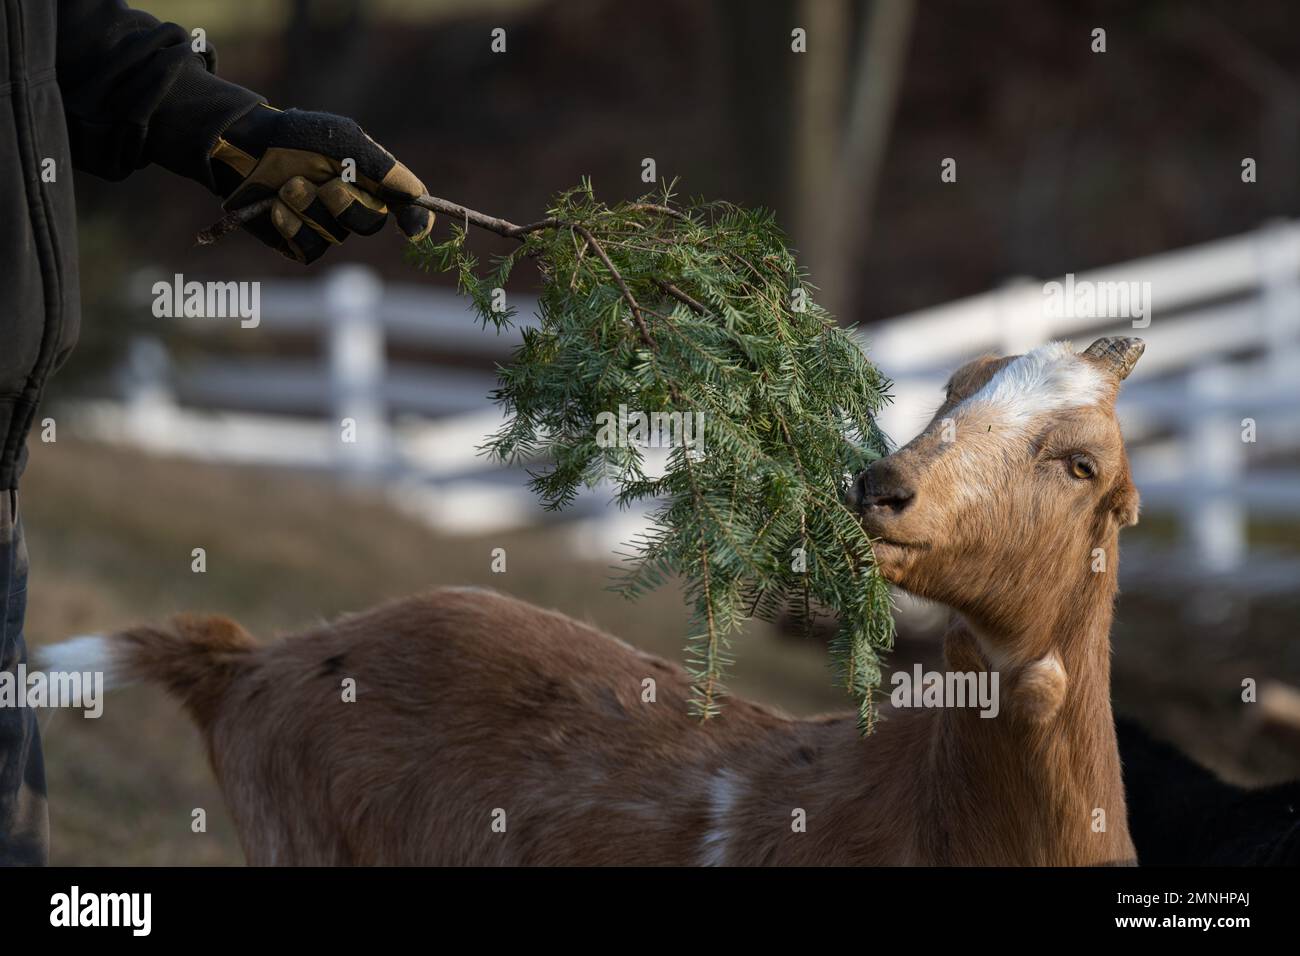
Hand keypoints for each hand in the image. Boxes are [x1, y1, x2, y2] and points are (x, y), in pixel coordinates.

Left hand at [209, 104, 433, 262]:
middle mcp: (353, 206)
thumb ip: (385, 169)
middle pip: (372, 224)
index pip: (407, 206)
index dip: (415, 219)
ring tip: (287, 185)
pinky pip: (309, 249)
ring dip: (309, 208)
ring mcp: (326, 227)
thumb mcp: (346, 142)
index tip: (412, 228)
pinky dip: (292, 226)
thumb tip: (418, 201)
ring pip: (335, 236)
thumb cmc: (295, 138)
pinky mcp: (299, 242)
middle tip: (326, 184)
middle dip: (347, 204)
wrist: (242, 148)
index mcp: (371, 181)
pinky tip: (276, 207)